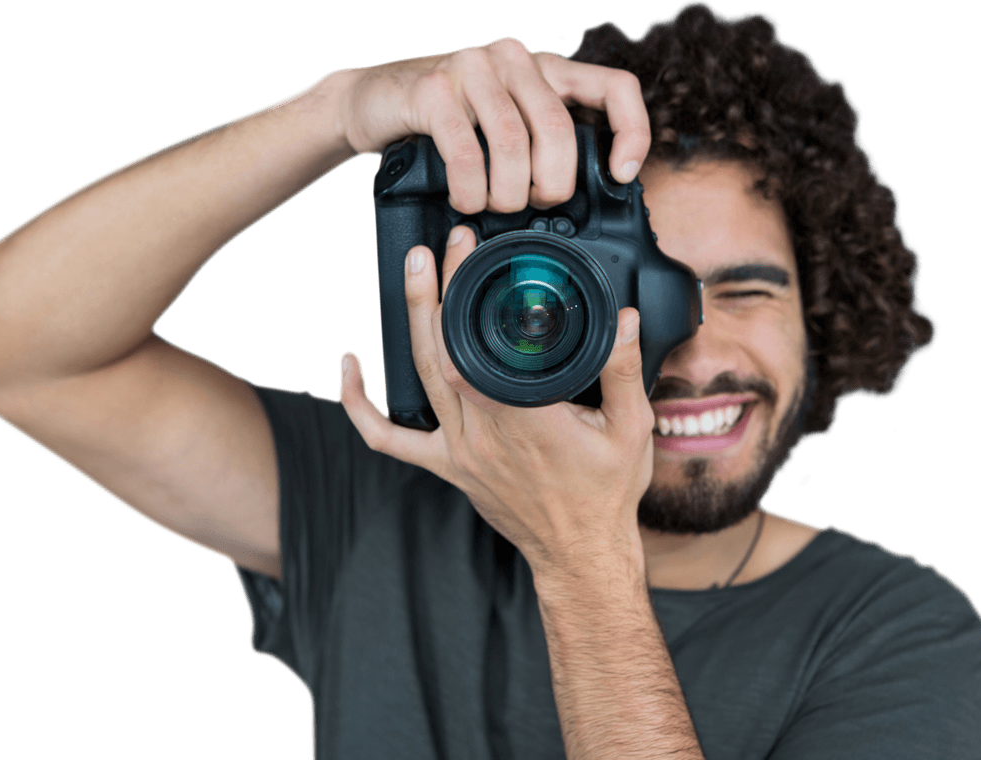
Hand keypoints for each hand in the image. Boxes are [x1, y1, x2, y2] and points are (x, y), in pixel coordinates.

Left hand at [338, 226, 654, 573]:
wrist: (580, 554)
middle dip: (432, 294)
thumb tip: (625, 320)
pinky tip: (349, 367)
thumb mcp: (631, 430)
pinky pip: (389, 440)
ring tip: (411, 275)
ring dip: (411, 322)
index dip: (463, 296)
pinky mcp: (447, 466)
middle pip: (441, 354)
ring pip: (420, 379)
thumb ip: (624, 371)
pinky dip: (359, 406)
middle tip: (432, 250)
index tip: (469, 255)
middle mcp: (483, 433)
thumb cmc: (604, 497)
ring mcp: (459, 451)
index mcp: (526, 420)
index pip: (480, 348)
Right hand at [340, 37, 649, 212]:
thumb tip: (575, 196)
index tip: (620, 174)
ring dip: (507, 194)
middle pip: (558, 131)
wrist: (370, 100)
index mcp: (543, 68)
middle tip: (534, 205)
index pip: (614, 86)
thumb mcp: (501, 124)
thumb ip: (538, 142)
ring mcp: (472, 68)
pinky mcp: (433, 89)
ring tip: (493, 208)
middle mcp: (513, 58)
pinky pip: (467, 153)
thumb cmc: (441, 122)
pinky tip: (464, 200)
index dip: (631, 132)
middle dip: (552, 184)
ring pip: (513, 145)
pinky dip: (470, 190)